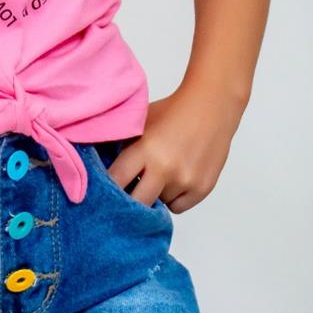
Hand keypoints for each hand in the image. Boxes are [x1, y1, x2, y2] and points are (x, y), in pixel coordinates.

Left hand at [104, 83, 243, 213]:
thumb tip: (101, 169)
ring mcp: (186, 180)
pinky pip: (178, 206)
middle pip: (138, 203)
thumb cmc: (172, 111)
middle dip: (130, 200)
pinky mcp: (202, 188)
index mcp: (146, 149)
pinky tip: (177, 177)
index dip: (107, 187)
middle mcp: (166, 168)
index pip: (116, 180)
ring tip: (161, 173)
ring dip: (156, 194)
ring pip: (159, 204)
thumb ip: (123, 147)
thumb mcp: (141, 123)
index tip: (103, 190)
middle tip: (128, 191)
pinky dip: (174, 197)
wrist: (211, 106)